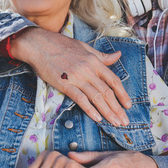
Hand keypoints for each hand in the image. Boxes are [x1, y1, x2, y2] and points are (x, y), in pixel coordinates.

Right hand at [11, 28, 131, 125]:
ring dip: (107, 112)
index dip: (123, 94)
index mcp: (94, 61)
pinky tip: (97, 118)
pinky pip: (80, 99)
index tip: (128, 105)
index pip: (113, 80)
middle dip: (117, 108)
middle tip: (124, 121)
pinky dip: (89, 109)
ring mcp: (76, 77)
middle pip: (107, 92)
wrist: (39, 44)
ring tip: (114, 123)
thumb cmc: (61, 45)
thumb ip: (101, 56)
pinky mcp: (64, 84)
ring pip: (96, 97)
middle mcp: (88, 70)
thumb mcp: (84, 47)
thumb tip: (118, 55)